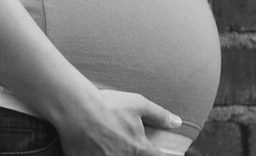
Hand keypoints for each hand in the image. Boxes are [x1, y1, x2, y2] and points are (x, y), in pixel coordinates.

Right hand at [57, 89, 181, 155]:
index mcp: (139, 149)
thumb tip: (177, 122)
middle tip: (127, 143)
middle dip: (135, 153)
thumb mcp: (138, 104)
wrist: (78, 110)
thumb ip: (159, 115)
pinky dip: (103, 155)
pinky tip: (101, 149)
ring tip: (112, 145)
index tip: (156, 152)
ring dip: (119, 154)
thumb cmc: (109, 106)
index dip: (159, 155)